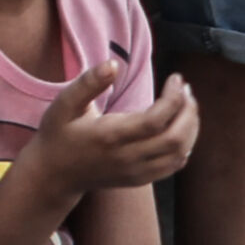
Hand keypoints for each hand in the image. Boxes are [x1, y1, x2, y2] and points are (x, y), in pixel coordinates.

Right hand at [31, 56, 197, 194]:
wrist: (54, 175)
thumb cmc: (59, 134)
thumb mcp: (64, 105)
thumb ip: (87, 84)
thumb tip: (112, 64)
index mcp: (110, 137)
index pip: (156, 120)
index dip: (174, 97)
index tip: (176, 78)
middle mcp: (126, 158)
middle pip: (175, 139)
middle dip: (189, 111)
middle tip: (186, 90)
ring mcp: (135, 172)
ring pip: (180, 153)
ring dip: (191, 127)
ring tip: (187, 105)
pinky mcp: (140, 179)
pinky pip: (174, 165)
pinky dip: (186, 144)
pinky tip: (180, 127)